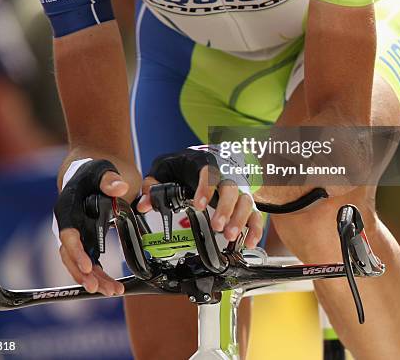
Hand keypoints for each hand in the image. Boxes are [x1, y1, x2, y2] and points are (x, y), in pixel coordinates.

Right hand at [57, 169, 127, 295]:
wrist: (90, 172)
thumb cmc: (95, 171)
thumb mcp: (102, 170)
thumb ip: (109, 179)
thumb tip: (120, 188)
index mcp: (67, 207)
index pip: (67, 233)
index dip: (76, 252)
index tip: (88, 267)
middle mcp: (67, 224)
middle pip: (70, 255)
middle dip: (84, 274)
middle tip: (99, 288)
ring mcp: (75, 235)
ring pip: (79, 263)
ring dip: (94, 279)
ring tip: (113, 291)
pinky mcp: (85, 241)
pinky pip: (89, 262)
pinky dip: (99, 275)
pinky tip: (113, 286)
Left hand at [138, 166, 263, 249]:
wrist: (213, 156)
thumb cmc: (188, 164)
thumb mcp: (167, 167)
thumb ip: (154, 184)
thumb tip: (144, 203)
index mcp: (206, 164)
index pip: (210, 172)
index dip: (206, 188)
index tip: (198, 205)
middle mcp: (226, 175)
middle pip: (231, 188)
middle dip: (226, 208)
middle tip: (218, 227)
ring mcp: (238, 189)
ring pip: (246, 201)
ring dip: (240, 219)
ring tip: (229, 236)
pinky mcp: (246, 202)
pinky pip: (256, 214)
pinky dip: (255, 228)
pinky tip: (249, 243)